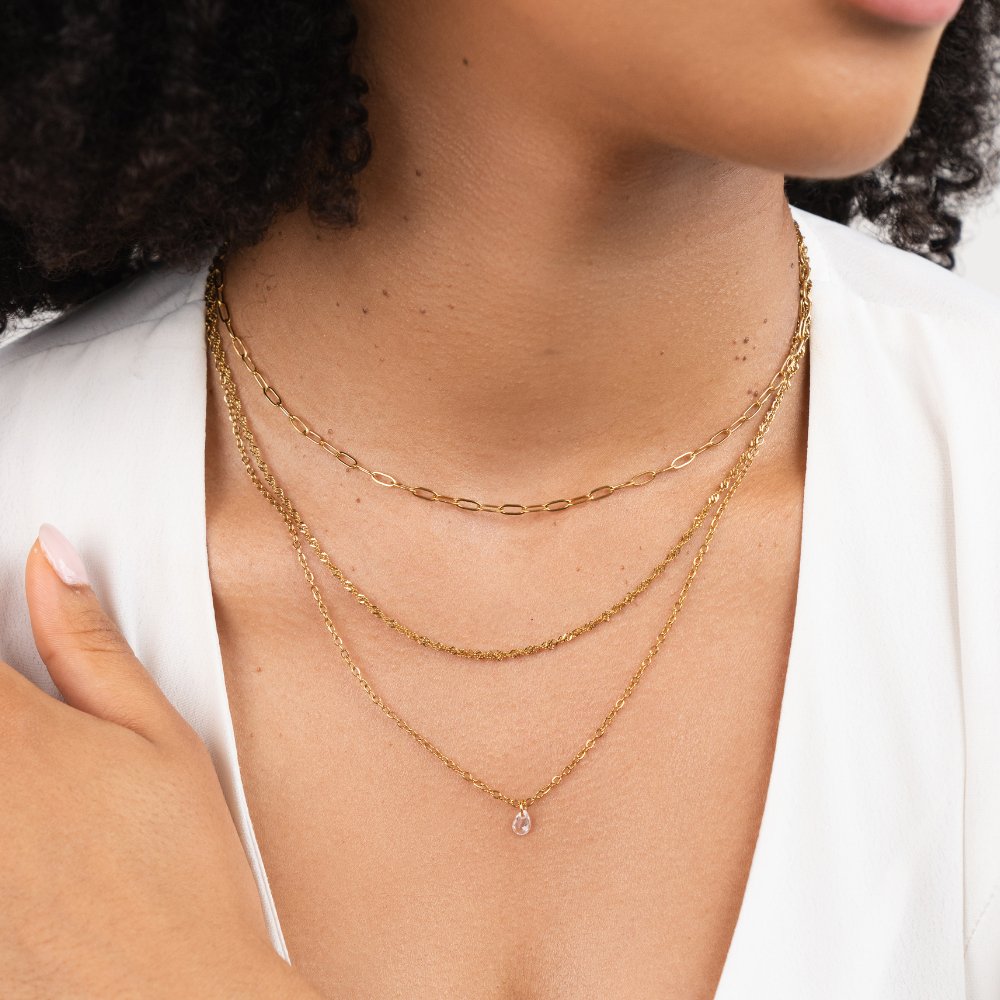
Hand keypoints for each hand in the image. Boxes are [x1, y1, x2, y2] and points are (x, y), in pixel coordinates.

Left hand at [0, 524, 321, 998]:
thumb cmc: (177, 873)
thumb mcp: (159, 736)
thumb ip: (88, 640)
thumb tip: (50, 561)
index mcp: (5, 729)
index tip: (2, 613)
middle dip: (4, 702)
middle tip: (33, 720)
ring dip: (6, 757)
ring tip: (40, 786)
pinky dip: (3, 809)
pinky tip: (30, 829)